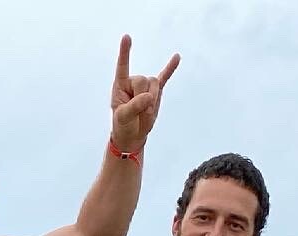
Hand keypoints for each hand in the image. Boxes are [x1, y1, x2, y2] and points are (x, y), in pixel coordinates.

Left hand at [109, 35, 178, 154]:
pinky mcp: (156, 91)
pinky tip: (176, 57)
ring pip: (155, 84)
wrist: (133, 135)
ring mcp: (146, 86)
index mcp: (121, 85)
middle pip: (144, 80)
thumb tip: (149, 96)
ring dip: (152, 102)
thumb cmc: (123, 125)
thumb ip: (134, 106)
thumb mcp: (124, 117)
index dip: (125, 52)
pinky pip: (165, 77)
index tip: (126, 37)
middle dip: (143, 99)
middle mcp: (133, 81)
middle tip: (138, 112)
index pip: (123, 66)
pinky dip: (170, 68)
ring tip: (145, 112)